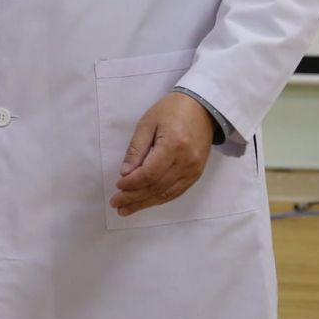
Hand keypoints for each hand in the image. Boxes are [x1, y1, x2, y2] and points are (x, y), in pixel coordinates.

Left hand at [110, 92, 214, 216]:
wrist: (202, 109)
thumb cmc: (171, 110)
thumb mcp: (147, 123)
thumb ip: (136, 149)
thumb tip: (125, 173)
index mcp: (173, 145)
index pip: (150, 173)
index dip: (132, 183)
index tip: (117, 185)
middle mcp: (186, 162)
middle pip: (157, 187)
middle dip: (134, 197)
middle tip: (116, 204)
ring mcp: (194, 170)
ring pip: (166, 194)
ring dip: (145, 203)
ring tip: (126, 209)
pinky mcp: (196, 174)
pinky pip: (176, 192)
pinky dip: (159, 199)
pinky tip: (146, 202)